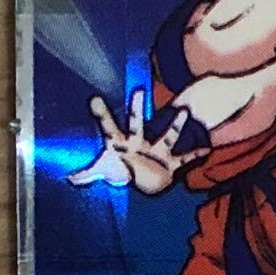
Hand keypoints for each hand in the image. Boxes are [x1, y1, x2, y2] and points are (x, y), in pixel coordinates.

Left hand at [67, 89, 208, 195]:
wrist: (144, 183)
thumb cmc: (123, 172)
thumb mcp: (104, 172)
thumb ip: (87, 174)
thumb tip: (68, 179)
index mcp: (121, 144)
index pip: (108, 127)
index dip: (101, 114)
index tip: (94, 99)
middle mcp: (139, 143)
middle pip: (136, 123)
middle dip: (136, 109)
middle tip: (137, 91)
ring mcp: (156, 152)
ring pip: (167, 136)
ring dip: (175, 126)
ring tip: (185, 112)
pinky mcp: (170, 164)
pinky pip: (184, 159)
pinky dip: (195, 155)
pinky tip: (207, 148)